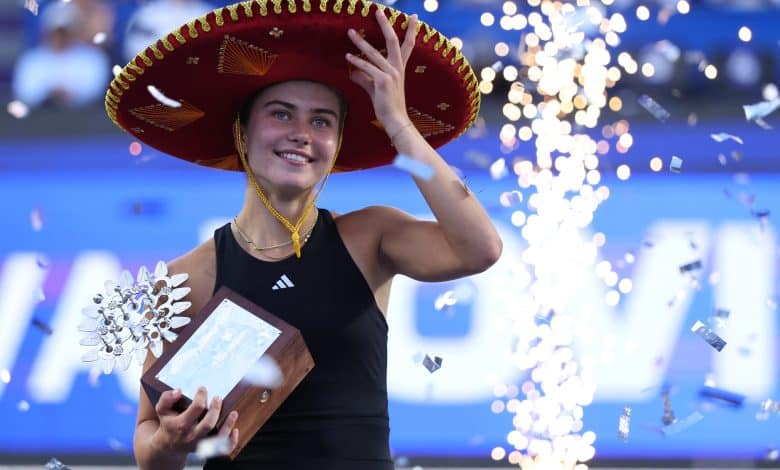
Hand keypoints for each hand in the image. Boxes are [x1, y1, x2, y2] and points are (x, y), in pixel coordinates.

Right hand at [150, 387, 239, 455]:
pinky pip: (222, 449)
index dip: (201, 396)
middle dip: (215, 410)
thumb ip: (167, 399)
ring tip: (234, 413)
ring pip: (217, 438)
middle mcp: (192, 435)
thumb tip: (178, 391)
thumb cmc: (168, 424)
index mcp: (181, 425)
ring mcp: (200, 443)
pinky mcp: (207, 448)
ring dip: (228, 425)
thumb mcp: (162, 410)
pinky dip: (231, 441)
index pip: (195, 409)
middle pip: (208, 424)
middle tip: (218, 398)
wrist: (168, 446)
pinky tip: (235, 430)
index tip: (203, 388)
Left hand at [346, 9, 419, 138]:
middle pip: (393, 41)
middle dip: (386, 25)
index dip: (411, 30)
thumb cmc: (386, 106)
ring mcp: (391, 74)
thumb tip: (353, 72)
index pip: (407, 45)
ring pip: (374, 53)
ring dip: (360, 42)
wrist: (395, 121)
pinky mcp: (383, 81)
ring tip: (350, 32)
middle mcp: (397, 68)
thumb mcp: (374, 89)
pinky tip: (348, 56)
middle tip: (378, 10)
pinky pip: (368, 68)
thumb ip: (364, 79)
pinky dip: (357, 62)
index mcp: (399, 68)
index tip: (414, 16)